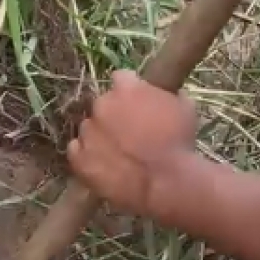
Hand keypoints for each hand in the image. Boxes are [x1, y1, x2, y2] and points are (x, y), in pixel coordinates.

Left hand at [67, 70, 197, 215]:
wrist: (165, 181)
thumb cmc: (179, 142)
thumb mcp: (183, 107)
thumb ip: (165, 96)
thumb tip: (163, 95)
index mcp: (125, 88)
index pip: (120, 79)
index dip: (129, 91)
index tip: (136, 102)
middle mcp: (101, 105)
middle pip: (103, 104)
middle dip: (113, 114)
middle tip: (128, 132)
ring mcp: (87, 132)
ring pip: (88, 129)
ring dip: (99, 136)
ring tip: (116, 153)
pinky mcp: (78, 158)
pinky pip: (76, 151)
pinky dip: (85, 155)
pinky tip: (100, 164)